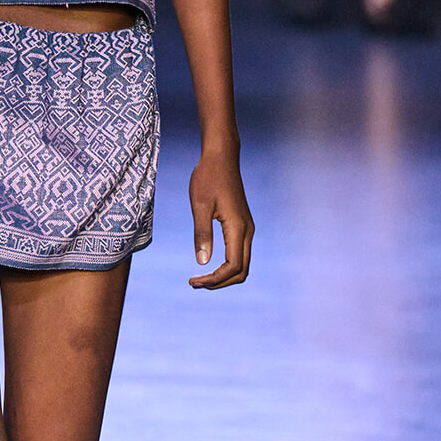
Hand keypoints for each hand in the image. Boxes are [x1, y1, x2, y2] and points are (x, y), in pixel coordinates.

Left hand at [188, 148, 253, 289]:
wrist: (221, 157)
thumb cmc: (207, 177)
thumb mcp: (199, 205)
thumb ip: (202, 234)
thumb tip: (202, 262)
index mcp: (237, 227)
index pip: (233, 266)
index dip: (214, 280)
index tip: (193, 281)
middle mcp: (247, 230)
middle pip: (242, 271)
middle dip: (220, 282)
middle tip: (195, 283)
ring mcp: (247, 227)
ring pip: (242, 264)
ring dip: (224, 275)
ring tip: (200, 277)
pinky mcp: (242, 224)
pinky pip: (239, 253)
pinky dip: (227, 265)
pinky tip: (209, 263)